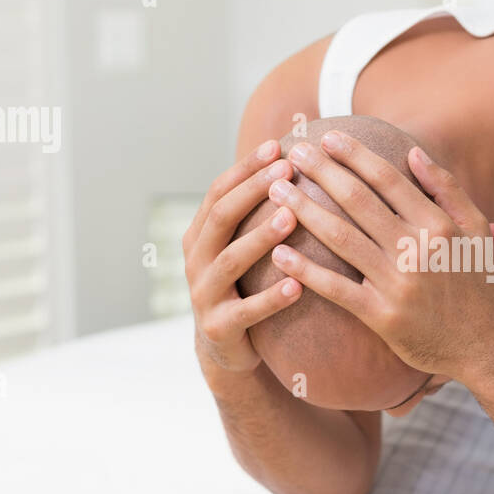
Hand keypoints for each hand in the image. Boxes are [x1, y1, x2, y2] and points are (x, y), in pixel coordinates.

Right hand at [183, 140, 301, 380]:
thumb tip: (292, 158)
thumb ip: (255, 213)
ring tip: (291, 217)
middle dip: (253, 191)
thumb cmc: (243, 285)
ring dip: (260, 237)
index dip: (246, 168)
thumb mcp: (239, 247)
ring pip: (231, 261)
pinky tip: (297, 284)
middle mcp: (196, 260)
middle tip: (287, 171)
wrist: (225, 348)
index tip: (277, 146)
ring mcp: (204, 295)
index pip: (219, 191)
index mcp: (200, 235)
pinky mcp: (219, 328)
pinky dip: (271, 298)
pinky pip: (247, 312)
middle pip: (221, 217)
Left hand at [267, 130, 493, 378]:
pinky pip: (337, 289)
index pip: (388, 179)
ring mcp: (398, 283)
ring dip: (304, 211)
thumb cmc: (478, 285)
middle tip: (294, 152)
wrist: (486, 346)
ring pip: (341, 238)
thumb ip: (447, 190)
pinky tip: (280, 254)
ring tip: (276, 191)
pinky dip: (307, 272)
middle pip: (358, 201)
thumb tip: (414, 152)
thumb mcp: (476, 230)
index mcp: (438, 224)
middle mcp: (417, 249)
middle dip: (322, 172)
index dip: (355, 155)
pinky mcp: (383, 317)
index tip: (328, 138)